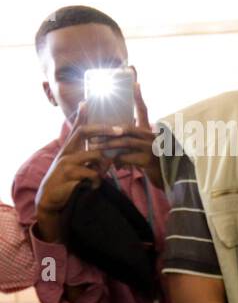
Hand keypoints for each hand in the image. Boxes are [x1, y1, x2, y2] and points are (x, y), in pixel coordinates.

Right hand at [33, 103, 106, 241]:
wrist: (52, 199)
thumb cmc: (69, 182)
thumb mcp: (79, 168)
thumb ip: (90, 160)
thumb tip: (109, 157)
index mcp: (70, 148)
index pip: (78, 129)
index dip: (83, 116)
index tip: (87, 103)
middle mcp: (67, 151)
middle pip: (84, 132)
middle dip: (104, 130)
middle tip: (121, 130)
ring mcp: (66, 162)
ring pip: (95, 156)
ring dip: (104, 166)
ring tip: (102, 176)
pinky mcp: (68, 175)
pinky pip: (93, 174)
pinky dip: (97, 181)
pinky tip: (93, 187)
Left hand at [92, 82, 163, 189]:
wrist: (169, 182)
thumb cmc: (154, 166)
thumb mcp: (146, 151)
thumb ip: (133, 142)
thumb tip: (116, 139)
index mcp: (151, 131)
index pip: (144, 110)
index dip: (139, 97)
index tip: (135, 82)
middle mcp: (152, 137)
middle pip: (127, 127)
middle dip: (107, 129)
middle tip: (91, 131)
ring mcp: (152, 148)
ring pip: (125, 142)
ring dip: (107, 144)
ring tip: (93, 146)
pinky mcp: (149, 161)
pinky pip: (127, 158)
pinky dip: (115, 160)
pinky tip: (108, 163)